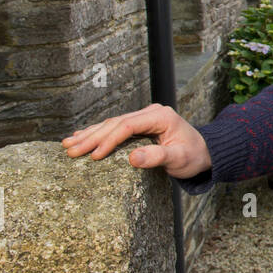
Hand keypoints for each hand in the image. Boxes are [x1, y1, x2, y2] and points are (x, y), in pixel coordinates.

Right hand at [61, 103, 211, 179]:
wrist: (204, 152)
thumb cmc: (194, 156)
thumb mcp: (179, 159)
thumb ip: (157, 157)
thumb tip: (132, 158)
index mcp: (160, 117)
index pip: (127, 126)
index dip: (109, 140)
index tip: (93, 156)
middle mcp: (150, 113)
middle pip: (115, 123)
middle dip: (92, 137)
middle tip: (70, 150)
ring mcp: (144, 117)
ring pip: (111, 124)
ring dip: (89, 134)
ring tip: (67, 144)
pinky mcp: (140, 125)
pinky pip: (115, 128)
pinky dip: (97, 133)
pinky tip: (80, 136)